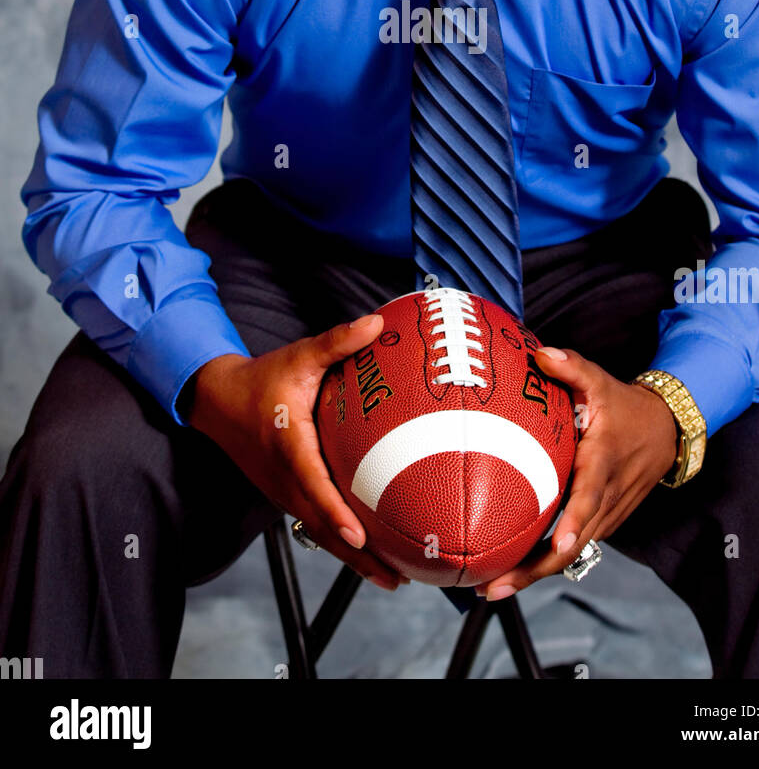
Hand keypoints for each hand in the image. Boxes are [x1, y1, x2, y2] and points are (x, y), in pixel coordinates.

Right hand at [187, 314, 409, 590]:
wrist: (217, 400)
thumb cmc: (263, 377)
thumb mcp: (299, 355)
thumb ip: (337, 341)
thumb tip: (376, 322)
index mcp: (288, 445)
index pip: (313, 485)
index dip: (335, 513)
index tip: (358, 536)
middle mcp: (284, 478)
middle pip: (322, 525)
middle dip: (358, 555)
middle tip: (397, 577)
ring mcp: (283, 492)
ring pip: (319, 532)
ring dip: (352, 559)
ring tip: (392, 578)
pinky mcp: (285, 496)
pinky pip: (315, 524)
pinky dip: (340, 542)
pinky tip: (369, 553)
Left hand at [476, 345, 677, 600]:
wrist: (667, 430)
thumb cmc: (624, 406)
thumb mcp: (601, 381)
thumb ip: (571, 366)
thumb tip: (540, 353)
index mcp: (603, 462)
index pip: (589, 497)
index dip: (573, 522)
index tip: (556, 545)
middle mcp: (606, 496)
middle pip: (572, 543)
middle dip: (534, 569)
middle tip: (492, 586)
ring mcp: (606, 515)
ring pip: (571, 554)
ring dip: (535, 573)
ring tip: (491, 587)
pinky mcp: (603, 523)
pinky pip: (574, 547)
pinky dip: (546, 563)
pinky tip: (512, 572)